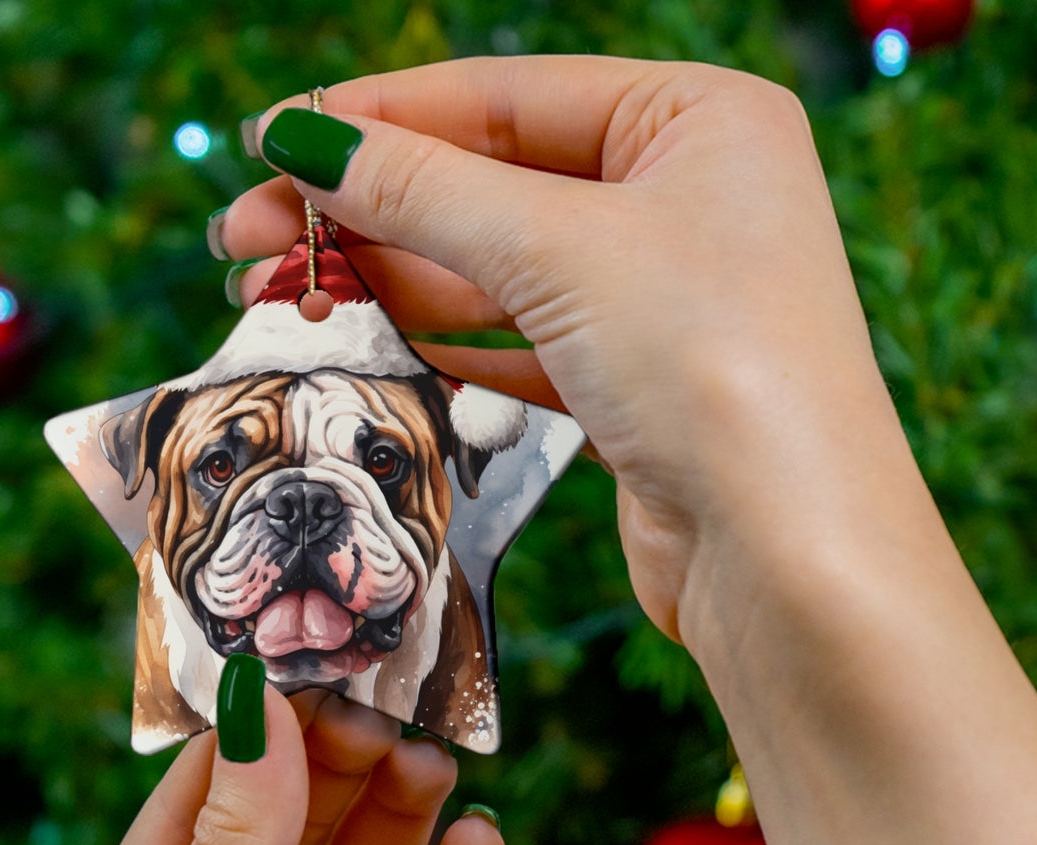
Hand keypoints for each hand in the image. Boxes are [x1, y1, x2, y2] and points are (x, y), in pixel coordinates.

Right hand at [219, 58, 1036, 844]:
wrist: (791, 556)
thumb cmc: (714, 367)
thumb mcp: (558, 250)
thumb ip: (423, 190)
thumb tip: (303, 139)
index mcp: (697, 120)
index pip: (505, 96)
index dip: (378, 119)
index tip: (269, 144)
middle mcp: (686, 199)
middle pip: (492, 183)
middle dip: (366, 210)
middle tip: (245, 241)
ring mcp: (663, 300)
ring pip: (497, 270)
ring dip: (389, 277)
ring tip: (277, 291)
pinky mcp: (638, 388)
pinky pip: (521, 342)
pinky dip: (445, 337)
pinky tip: (367, 331)